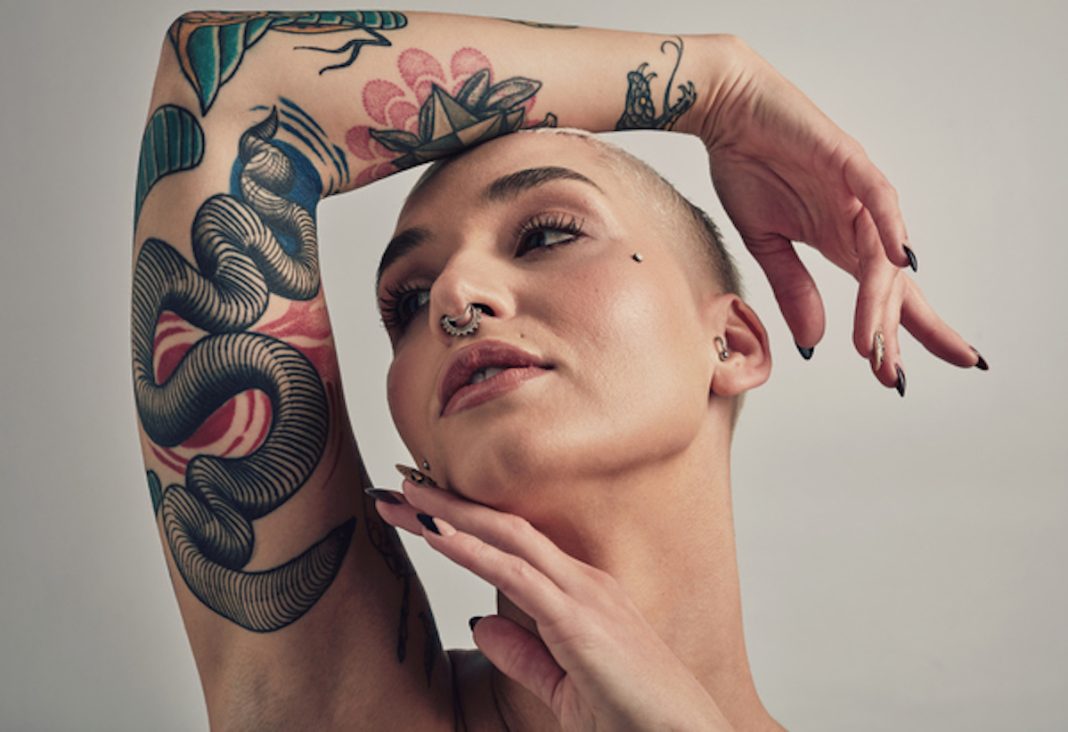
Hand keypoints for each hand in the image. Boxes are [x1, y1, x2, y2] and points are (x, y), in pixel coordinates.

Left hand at [371, 469, 732, 731]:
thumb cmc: (634, 719)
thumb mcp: (564, 687)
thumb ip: (525, 654)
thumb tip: (483, 622)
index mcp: (583, 593)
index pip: (512, 542)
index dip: (463, 521)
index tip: (419, 510)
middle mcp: (584, 581)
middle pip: (504, 527)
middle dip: (447, 504)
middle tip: (395, 487)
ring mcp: (585, 595)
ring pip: (507, 538)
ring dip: (450, 515)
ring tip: (403, 498)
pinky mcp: (580, 620)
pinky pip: (517, 575)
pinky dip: (472, 551)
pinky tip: (436, 536)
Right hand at [698, 37, 984, 389]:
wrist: (727, 116)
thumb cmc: (747, 169)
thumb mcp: (767, 245)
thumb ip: (793, 289)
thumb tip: (815, 344)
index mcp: (841, 242)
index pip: (880, 296)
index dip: (893, 335)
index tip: (896, 378)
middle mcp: (860, 222)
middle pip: (895, 285)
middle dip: (903, 332)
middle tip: (896, 377)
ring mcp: (858, 193)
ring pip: (883, 255)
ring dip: (880, 302)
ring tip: (874, 342)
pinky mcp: (848, 162)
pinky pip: (878, 198)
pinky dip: (891, 229)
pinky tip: (903, 261)